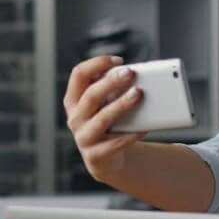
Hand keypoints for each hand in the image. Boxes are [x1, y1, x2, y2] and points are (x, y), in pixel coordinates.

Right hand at [63, 55, 146, 182]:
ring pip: (102, 118)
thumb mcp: (105, 105)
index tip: (119, 60)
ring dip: (121, 105)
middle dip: (111, 82)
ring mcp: (83, 138)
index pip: (78, 74)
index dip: (97, 64)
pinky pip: (114, 143)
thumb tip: (138, 74)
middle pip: (91, 95)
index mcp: (74, 100)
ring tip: (139, 94)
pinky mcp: (95, 155)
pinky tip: (144, 128)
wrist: (107, 159)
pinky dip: (130, 134)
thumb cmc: (109, 124)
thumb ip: (113, 90)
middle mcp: (75, 118)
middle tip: (130, 73)